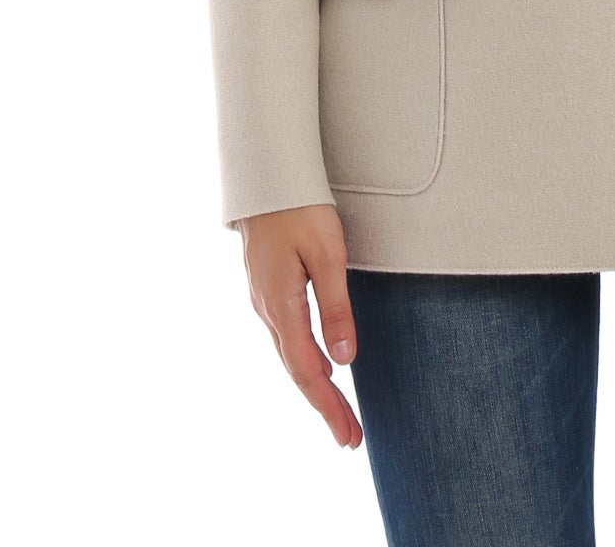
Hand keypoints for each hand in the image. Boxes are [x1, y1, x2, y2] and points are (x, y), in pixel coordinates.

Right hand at [236, 204, 362, 448]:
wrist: (266, 176)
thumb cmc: (300, 209)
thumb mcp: (327, 255)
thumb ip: (336, 306)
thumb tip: (345, 358)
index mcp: (281, 307)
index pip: (306, 371)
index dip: (328, 406)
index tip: (348, 436)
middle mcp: (267, 310)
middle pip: (297, 370)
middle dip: (324, 405)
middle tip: (349, 437)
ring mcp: (265, 300)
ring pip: (290, 354)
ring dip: (315, 385)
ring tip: (338, 411)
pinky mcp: (268, 288)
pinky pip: (286, 336)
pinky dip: (304, 360)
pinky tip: (318, 365)